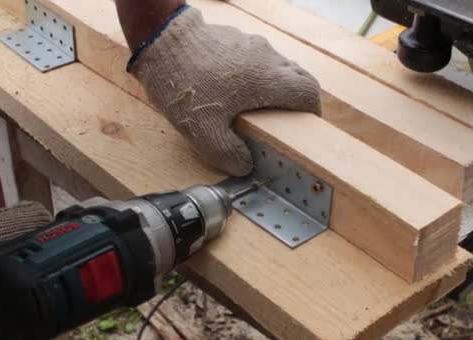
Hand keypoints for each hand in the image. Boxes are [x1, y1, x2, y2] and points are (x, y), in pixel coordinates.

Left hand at [128, 6, 321, 175]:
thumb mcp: (203, 132)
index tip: (303, 127)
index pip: (309, 93)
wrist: (160, 39)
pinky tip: (231, 89)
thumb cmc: (186, 84)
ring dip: (274, 87)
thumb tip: (244, 166)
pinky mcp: (236, 38)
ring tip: (253, 107)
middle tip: (280, 121)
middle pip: (298, 78)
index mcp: (269, 80)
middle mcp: (268, 58)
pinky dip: (256, 75)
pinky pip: (258, 59)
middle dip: (295, 101)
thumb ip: (228, 155)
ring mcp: (253, 44)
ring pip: (278, 67)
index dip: (312, 113)